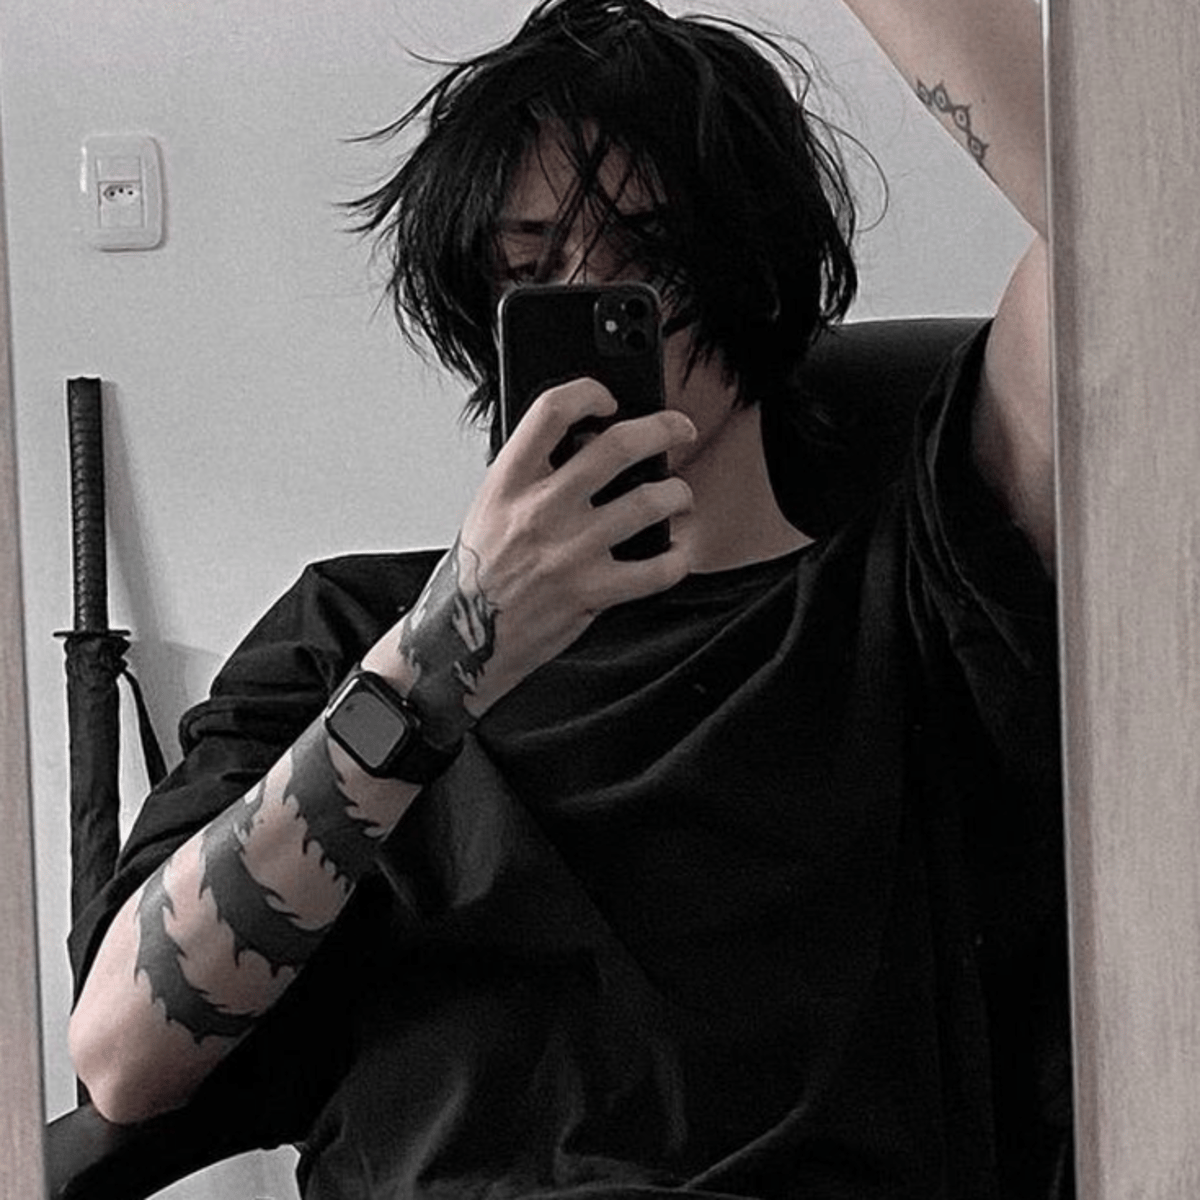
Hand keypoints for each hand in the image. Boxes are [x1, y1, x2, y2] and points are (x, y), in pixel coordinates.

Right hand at [364, 377, 695, 742]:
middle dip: (665, 429)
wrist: (461, 639)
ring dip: (678, 494)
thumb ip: (533, 474)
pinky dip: (676, 559)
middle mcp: (542, 510)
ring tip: (679, 496)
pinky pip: (656, 570)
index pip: (552, 411)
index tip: (609, 398)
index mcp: (510, 481)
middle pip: (618, 447)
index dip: (588, 391)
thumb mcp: (491, 507)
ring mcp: (570, 551)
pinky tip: (674, 553)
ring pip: (650, 502)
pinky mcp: (591, 592)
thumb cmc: (479, 572)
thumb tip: (588, 442)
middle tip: (681, 429)